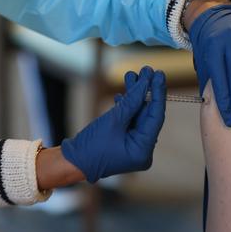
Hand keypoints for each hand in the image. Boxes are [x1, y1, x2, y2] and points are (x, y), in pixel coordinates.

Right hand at [61, 67, 166, 183]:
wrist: (72, 161)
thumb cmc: (91, 145)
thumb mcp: (113, 120)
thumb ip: (132, 101)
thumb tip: (146, 82)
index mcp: (143, 150)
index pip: (156, 117)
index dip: (157, 94)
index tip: (158, 74)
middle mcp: (143, 150)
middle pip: (147, 115)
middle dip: (144, 91)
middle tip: (146, 70)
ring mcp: (134, 146)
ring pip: (138, 115)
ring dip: (134, 96)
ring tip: (131, 75)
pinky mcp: (125, 142)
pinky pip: (130, 121)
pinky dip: (126, 107)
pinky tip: (122, 94)